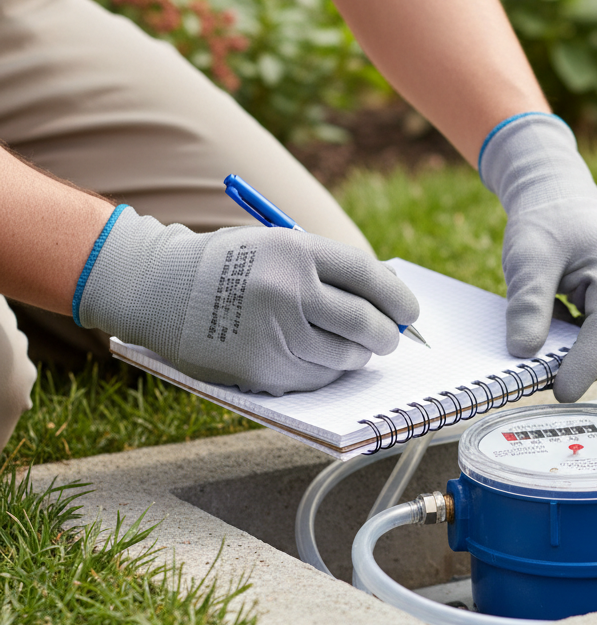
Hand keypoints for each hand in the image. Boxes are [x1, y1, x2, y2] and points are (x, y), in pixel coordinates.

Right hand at [77, 206, 418, 394]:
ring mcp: (274, 335)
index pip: (369, 278)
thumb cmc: (232, 266)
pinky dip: (327, 371)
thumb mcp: (279, 246)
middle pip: (364, 321)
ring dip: (359, 355)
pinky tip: (320, 358)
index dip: (398, 297)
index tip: (409, 311)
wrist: (160, 289)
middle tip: (390, 336)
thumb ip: (328, 271)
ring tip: (356, 347)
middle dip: (386, 333)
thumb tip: (386, 301)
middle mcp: (288, 293)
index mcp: (297, 252)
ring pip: (345, 356)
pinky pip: (316, 378)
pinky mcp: (262, 371)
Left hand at [480, 114, 596, 401]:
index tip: (560, 392)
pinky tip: (562, 328)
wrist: (561, 200)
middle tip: (541, 373)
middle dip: (585, 366)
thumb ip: (527, 302)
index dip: (585, 365)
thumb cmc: (545, 223)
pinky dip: (587, 345)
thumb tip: (523, 352)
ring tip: (548, 338)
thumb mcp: (527, 257)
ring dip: (585, 357)